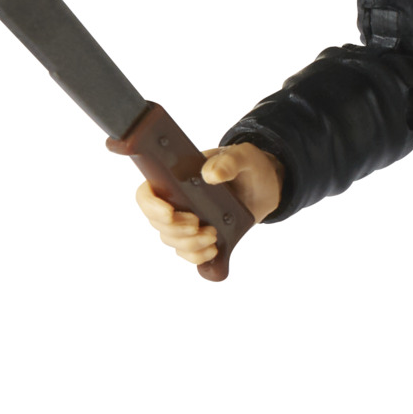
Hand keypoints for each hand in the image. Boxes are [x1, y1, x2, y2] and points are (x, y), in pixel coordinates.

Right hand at [135, 142, 283, 264]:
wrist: (266, 187)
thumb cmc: (250, 166)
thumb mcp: (244, 157)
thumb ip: (229, 162)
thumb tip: (210, 175)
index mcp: (177, 178)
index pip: (146, 194)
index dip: (151, 206)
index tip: (170, 213)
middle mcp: (177, 200)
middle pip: (157, 222)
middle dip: (175, 229)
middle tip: (198, 223)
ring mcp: (187, 220)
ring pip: (171, 240)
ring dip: (189, 243)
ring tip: (213, 234)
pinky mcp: (201, 236)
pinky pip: (188, 253)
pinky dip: (197, 257)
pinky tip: (214, 250)